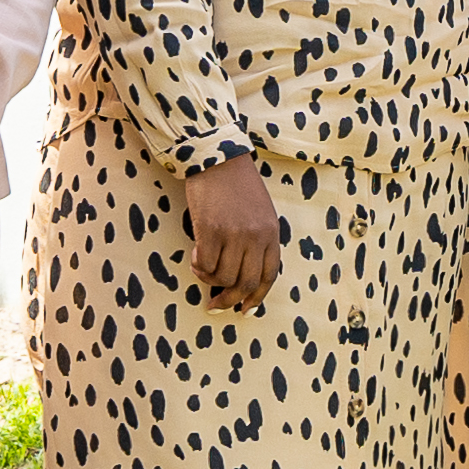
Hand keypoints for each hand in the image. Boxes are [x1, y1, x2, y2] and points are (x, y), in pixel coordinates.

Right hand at [184, 156, 282, 308]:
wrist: (217, 158)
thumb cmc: (237, 185)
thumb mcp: (260, 212)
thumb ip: (258, 241)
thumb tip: (243, 275)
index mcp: (272, 233)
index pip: (269, 276)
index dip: (256, 298)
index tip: (244, 310)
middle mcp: (256, 237)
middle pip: (245, 283)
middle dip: (229, 300)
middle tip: (214, 306)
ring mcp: (234, 235)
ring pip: (223, 277)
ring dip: (209, 280)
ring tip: (202, 268)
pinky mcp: (211, 231)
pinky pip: (205, 265)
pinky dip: (199, 267)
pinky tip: (196, 255)